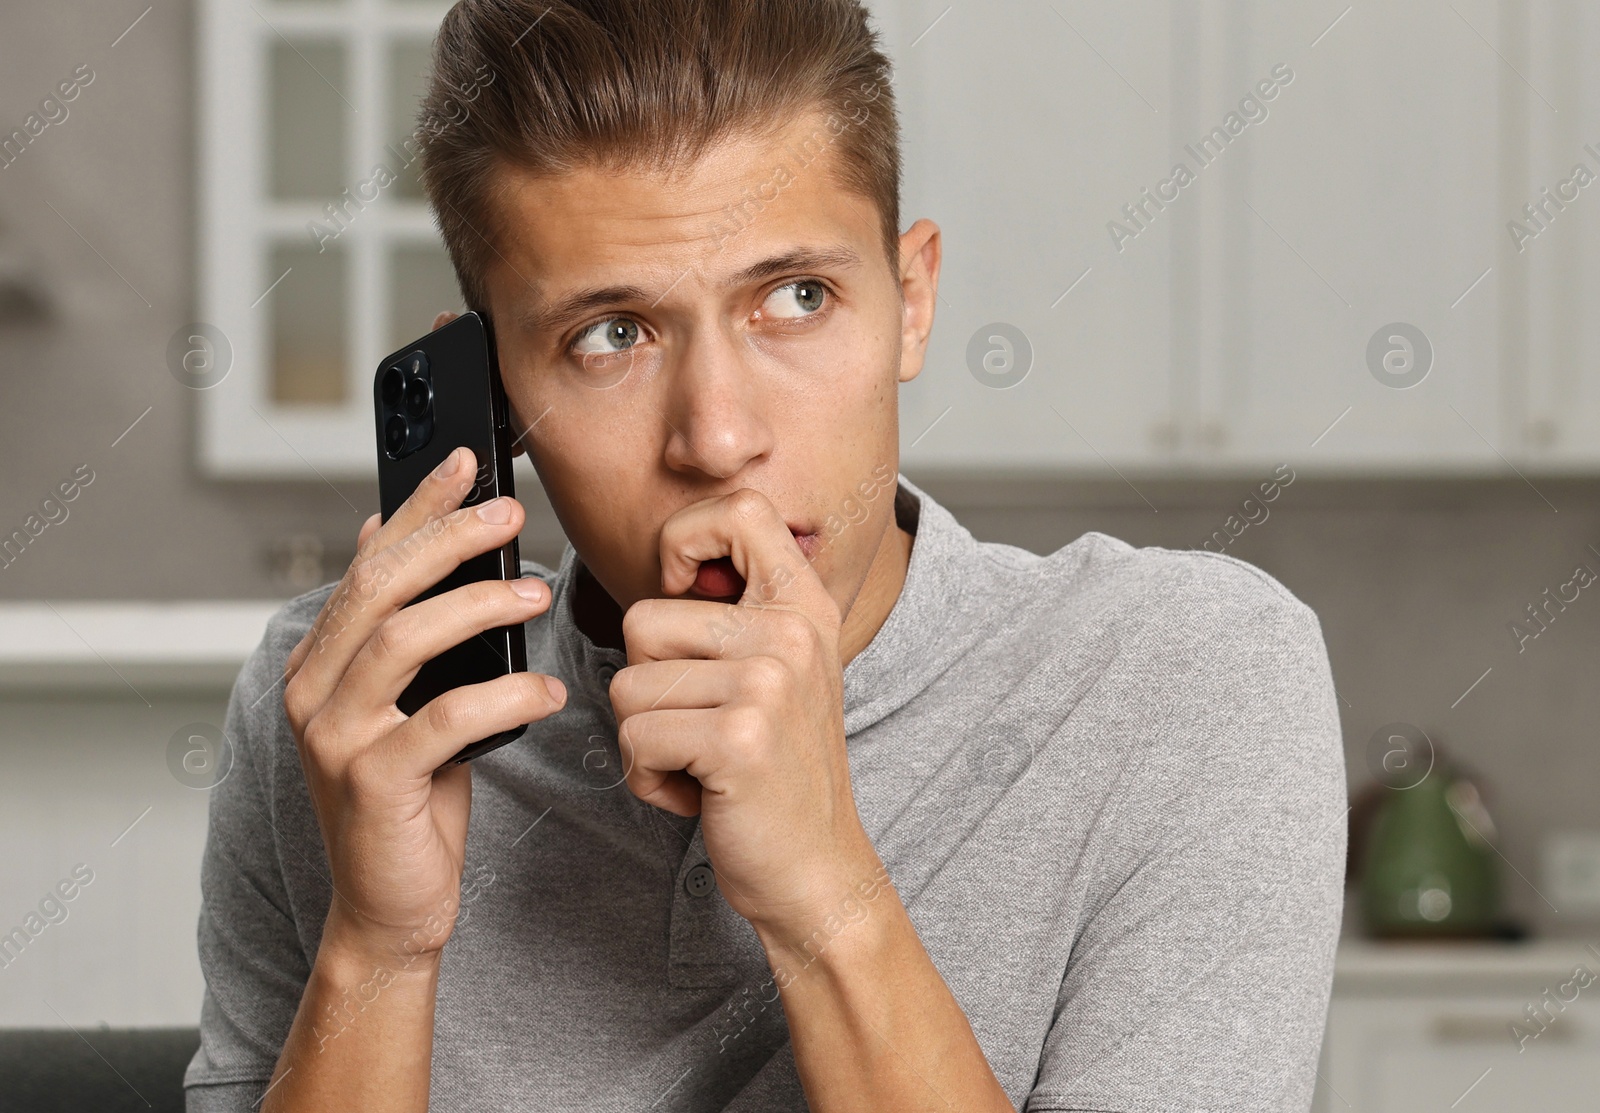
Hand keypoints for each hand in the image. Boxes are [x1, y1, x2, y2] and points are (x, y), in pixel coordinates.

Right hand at [281, 447, 566, 966]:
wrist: (392, 906)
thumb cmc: (413, 799)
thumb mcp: (412, 704)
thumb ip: (409, 634)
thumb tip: (416, 545)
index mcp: (321, 661)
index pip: (368, 560)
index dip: (416, 506)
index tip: (464, 461)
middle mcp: (312, 689)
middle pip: (380, 586)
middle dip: (448, 537)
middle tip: (512, 513)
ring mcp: (333, 735)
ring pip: (403, 639)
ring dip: (478, 606)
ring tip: (537, 596)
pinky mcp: (371, 781)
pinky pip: (443, 717)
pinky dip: (503, 696)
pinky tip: (546, 692)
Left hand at [608, 490, 878, 934]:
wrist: (817, 868)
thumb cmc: (777, 771)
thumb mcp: (777, 670)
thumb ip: (735, 612)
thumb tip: (673, 566)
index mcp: (803, 604)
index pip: (739, 509)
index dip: (685, 539)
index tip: (683, 592)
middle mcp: (790, 632)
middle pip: (642, 620)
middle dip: (646, 686)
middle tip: (701, 727)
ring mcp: (768, 683)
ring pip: (628, 685)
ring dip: (646, 738)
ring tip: (702, 760)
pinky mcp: (739, 738)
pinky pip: (635, 739)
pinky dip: (649, 779)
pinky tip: (700, 793)